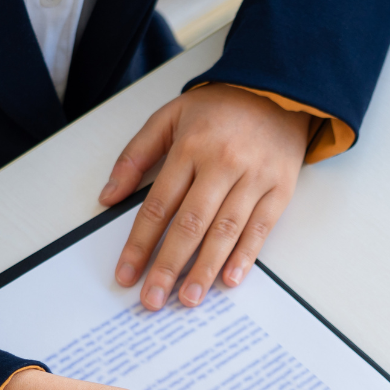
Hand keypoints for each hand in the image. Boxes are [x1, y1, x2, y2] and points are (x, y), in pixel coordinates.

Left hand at [102, 84, 314, 309]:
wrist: (279, 90)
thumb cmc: (221, 107)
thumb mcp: (169, 116)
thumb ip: (136, 155)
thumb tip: (109, 197)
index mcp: (190, 147)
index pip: (159, 205)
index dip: (140, 243)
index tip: (127, 273)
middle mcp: (222, 164)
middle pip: (190, 224)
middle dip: (168, 266)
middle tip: (153, 299)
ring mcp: (254, 177)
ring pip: (225, 231)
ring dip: (205, 268)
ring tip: (189, 299)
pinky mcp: (280, 188)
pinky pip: (260, 228)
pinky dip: (245, 256)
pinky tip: (229, 279)